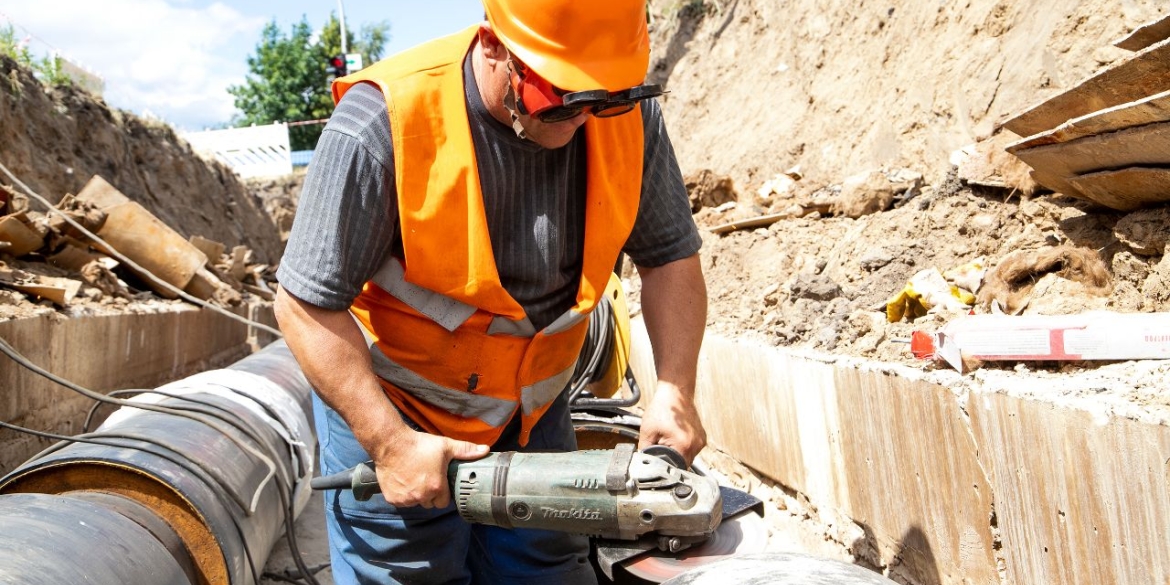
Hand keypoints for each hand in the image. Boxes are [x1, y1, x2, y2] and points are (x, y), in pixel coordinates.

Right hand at [371, 429, 487, 508]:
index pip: (444, 502)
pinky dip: (403, 495)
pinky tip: (403, 481)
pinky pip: (402, 502)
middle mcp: (421, 496)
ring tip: (414, 478)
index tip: (440, 484)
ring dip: (416, 495)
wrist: (391, 444)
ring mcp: (406, 499)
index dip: (443, 494)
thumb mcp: (445, 446)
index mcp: (437, 487)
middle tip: (427, 479)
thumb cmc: (419, 445)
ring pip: (415, 503)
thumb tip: (486, 450)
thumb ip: (466, 450)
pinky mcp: (393, 499)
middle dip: (430, 495)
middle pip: (430, 503)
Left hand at [637, 383, 706, 466]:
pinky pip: (691, 449)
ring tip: (668, 438)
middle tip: (661, 446)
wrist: (675, 392)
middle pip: (682, 465)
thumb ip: (644, 450)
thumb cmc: (663, 407)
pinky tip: (675, 435)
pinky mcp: (701, 437)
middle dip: (670, 460)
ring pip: (687, 458)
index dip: (664, 467)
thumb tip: (643, 462)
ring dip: (677, 453)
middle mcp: (696, 445)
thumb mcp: (647, 431)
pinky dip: (683, 446)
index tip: (657, 463)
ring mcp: (701, 441)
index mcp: (684, 445)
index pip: (675, 469)